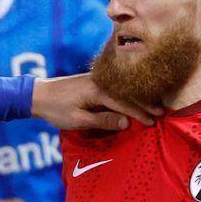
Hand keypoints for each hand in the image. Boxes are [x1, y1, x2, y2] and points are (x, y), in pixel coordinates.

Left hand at [30, 74, 154, 131]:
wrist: (38, 95)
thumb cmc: (56, 109)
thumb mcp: (79, 120)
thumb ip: (103, 120)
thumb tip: (127, 122)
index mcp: (97, 90)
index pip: (124, 103)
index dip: (140, 113)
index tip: (153, 121)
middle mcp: (100, 81)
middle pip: (127, 93)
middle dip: (145, 103)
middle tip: (162, 112)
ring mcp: (97, 79)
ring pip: (123, 89)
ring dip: (138, 98)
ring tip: (154, 104)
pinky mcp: (94, 81)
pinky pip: (115, 88)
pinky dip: (127, 94)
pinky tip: (135, 97)